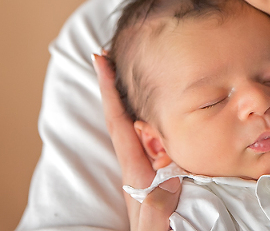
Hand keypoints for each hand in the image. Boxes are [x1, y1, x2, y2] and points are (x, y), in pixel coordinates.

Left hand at [94, 54, 180, 230]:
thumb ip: (158, 203)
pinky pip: (149, 142)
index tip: (100, 59)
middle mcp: (136, 169)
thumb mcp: (156, 225)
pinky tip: (155, 115)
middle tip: (112, 55)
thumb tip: (169, 176)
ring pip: (134, 128)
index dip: (109, 89)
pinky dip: (147, 121)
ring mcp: (143, 174)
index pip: (118, 122)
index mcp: (135, 172)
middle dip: (116, 86)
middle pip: (122, 118)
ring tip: (131, 74)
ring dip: (130, 101)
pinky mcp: (154, 181)